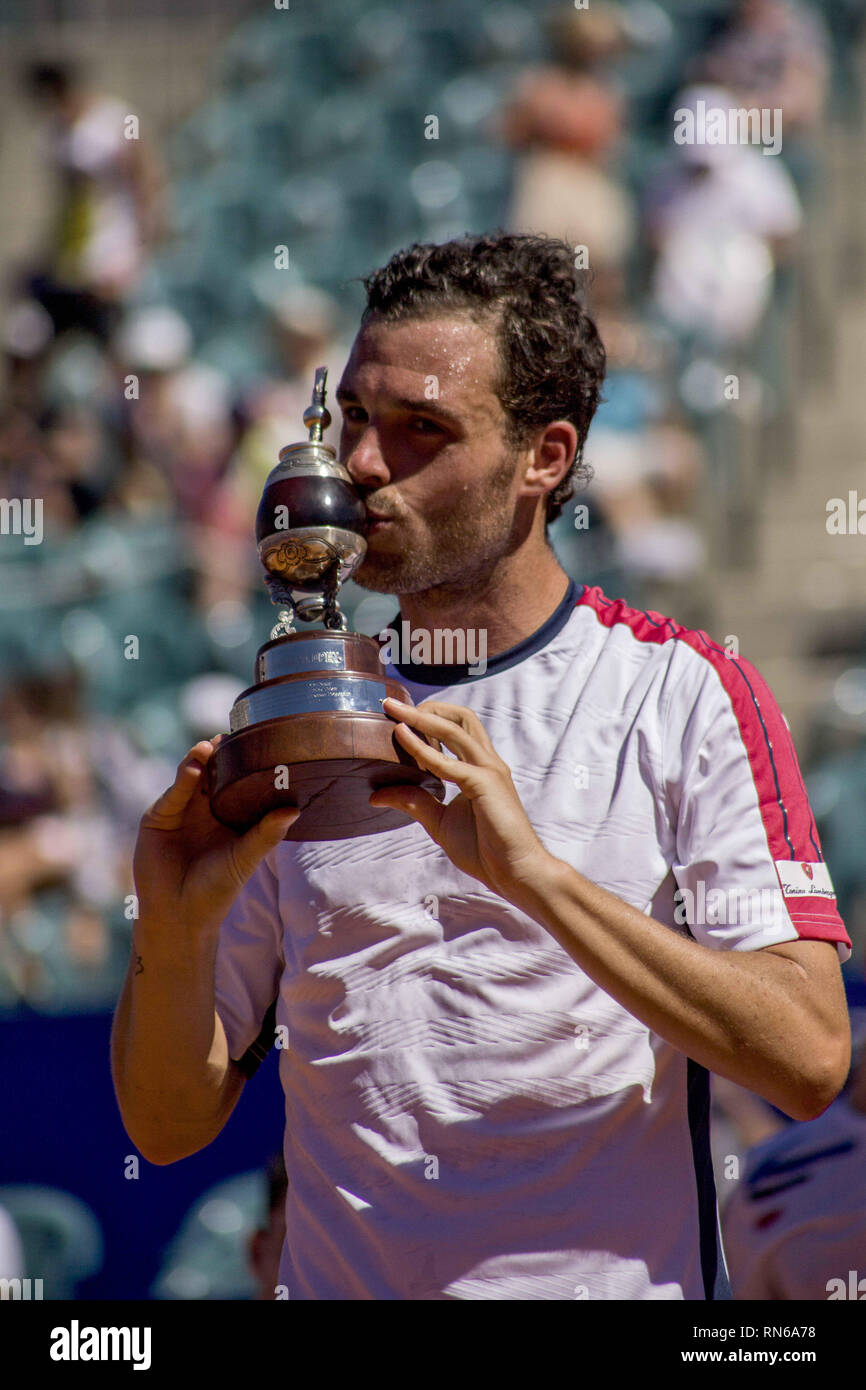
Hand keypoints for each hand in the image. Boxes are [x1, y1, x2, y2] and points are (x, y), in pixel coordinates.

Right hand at [133, 737, 298, 936]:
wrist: (180, 914)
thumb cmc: (217, 889)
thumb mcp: (245, 858)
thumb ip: (267, 834)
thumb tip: (295, 810)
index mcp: (228, 815)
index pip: (237, 781)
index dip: (245, 763)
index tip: (258, 741)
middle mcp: (204, 808)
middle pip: (213, 772)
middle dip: (221, 754)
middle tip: (231, 736)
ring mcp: (181, 810)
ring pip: (192, 777)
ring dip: (200, 760)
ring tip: (210, 746)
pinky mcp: (159, 817)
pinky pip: (174, 794)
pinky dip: (183, 780)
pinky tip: (194, 768)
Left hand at [369, 698, 551, 901]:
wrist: (514, 872)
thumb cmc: (484, 849)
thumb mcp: (438, 821)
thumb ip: (414, 802)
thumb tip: (376, 796)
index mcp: (480, 768)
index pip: (457, 729)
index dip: (430, 719)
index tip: (398, 717)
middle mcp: (487, 762)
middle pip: (461, 717)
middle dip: (428, 707)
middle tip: (394, 706)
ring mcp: (489, 770)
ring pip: (455, 728)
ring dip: (421, 717)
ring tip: (393, 709)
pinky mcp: (485, 784)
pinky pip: (447, 762)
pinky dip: (421, 747)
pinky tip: (402, 738)